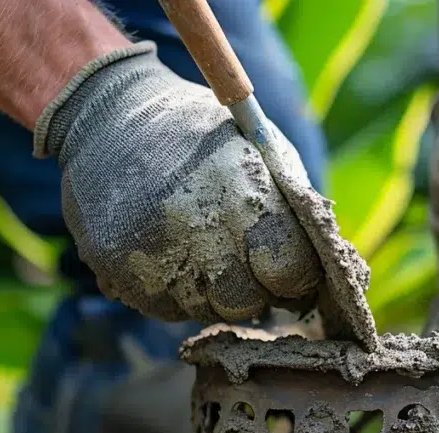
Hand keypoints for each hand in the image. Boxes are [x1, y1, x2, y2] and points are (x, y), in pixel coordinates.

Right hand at [35, 42, 322, 323]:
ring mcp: (152, 251)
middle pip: (248, 303)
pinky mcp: (116, 269)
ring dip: (212, 291)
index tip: (286, 265)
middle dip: (253, 289)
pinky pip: (165, 309)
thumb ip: (296, 209)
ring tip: (199, 245)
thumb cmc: (205, 136)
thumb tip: (329, 268)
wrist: (109, 117)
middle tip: (242, 259)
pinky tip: (169, 250)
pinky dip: (174, 291)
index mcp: (245, 192)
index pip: (292, 273)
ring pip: (205, 311)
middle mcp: (198, 226)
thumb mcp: (262, 151)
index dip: (294, 276)